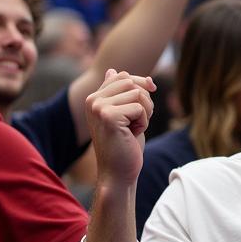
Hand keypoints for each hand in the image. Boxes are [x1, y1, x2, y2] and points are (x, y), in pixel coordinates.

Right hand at [85, 70, 155, 186]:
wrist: (119, 172)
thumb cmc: (125, 144)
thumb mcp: (124, 114)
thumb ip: (119, 93)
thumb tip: (112, 69)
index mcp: (94, 97)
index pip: (123, 76)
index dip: (141, 85)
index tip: (147, 98)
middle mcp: (93, 100)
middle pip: (132, 83)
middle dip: (144, 101)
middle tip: (137, 122)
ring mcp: (98, 107)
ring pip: (138, 94)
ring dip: (145, 113)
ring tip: (133, 129)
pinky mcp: (109, 116)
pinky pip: (140, 108)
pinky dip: (144, 122)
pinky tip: (132, 135)